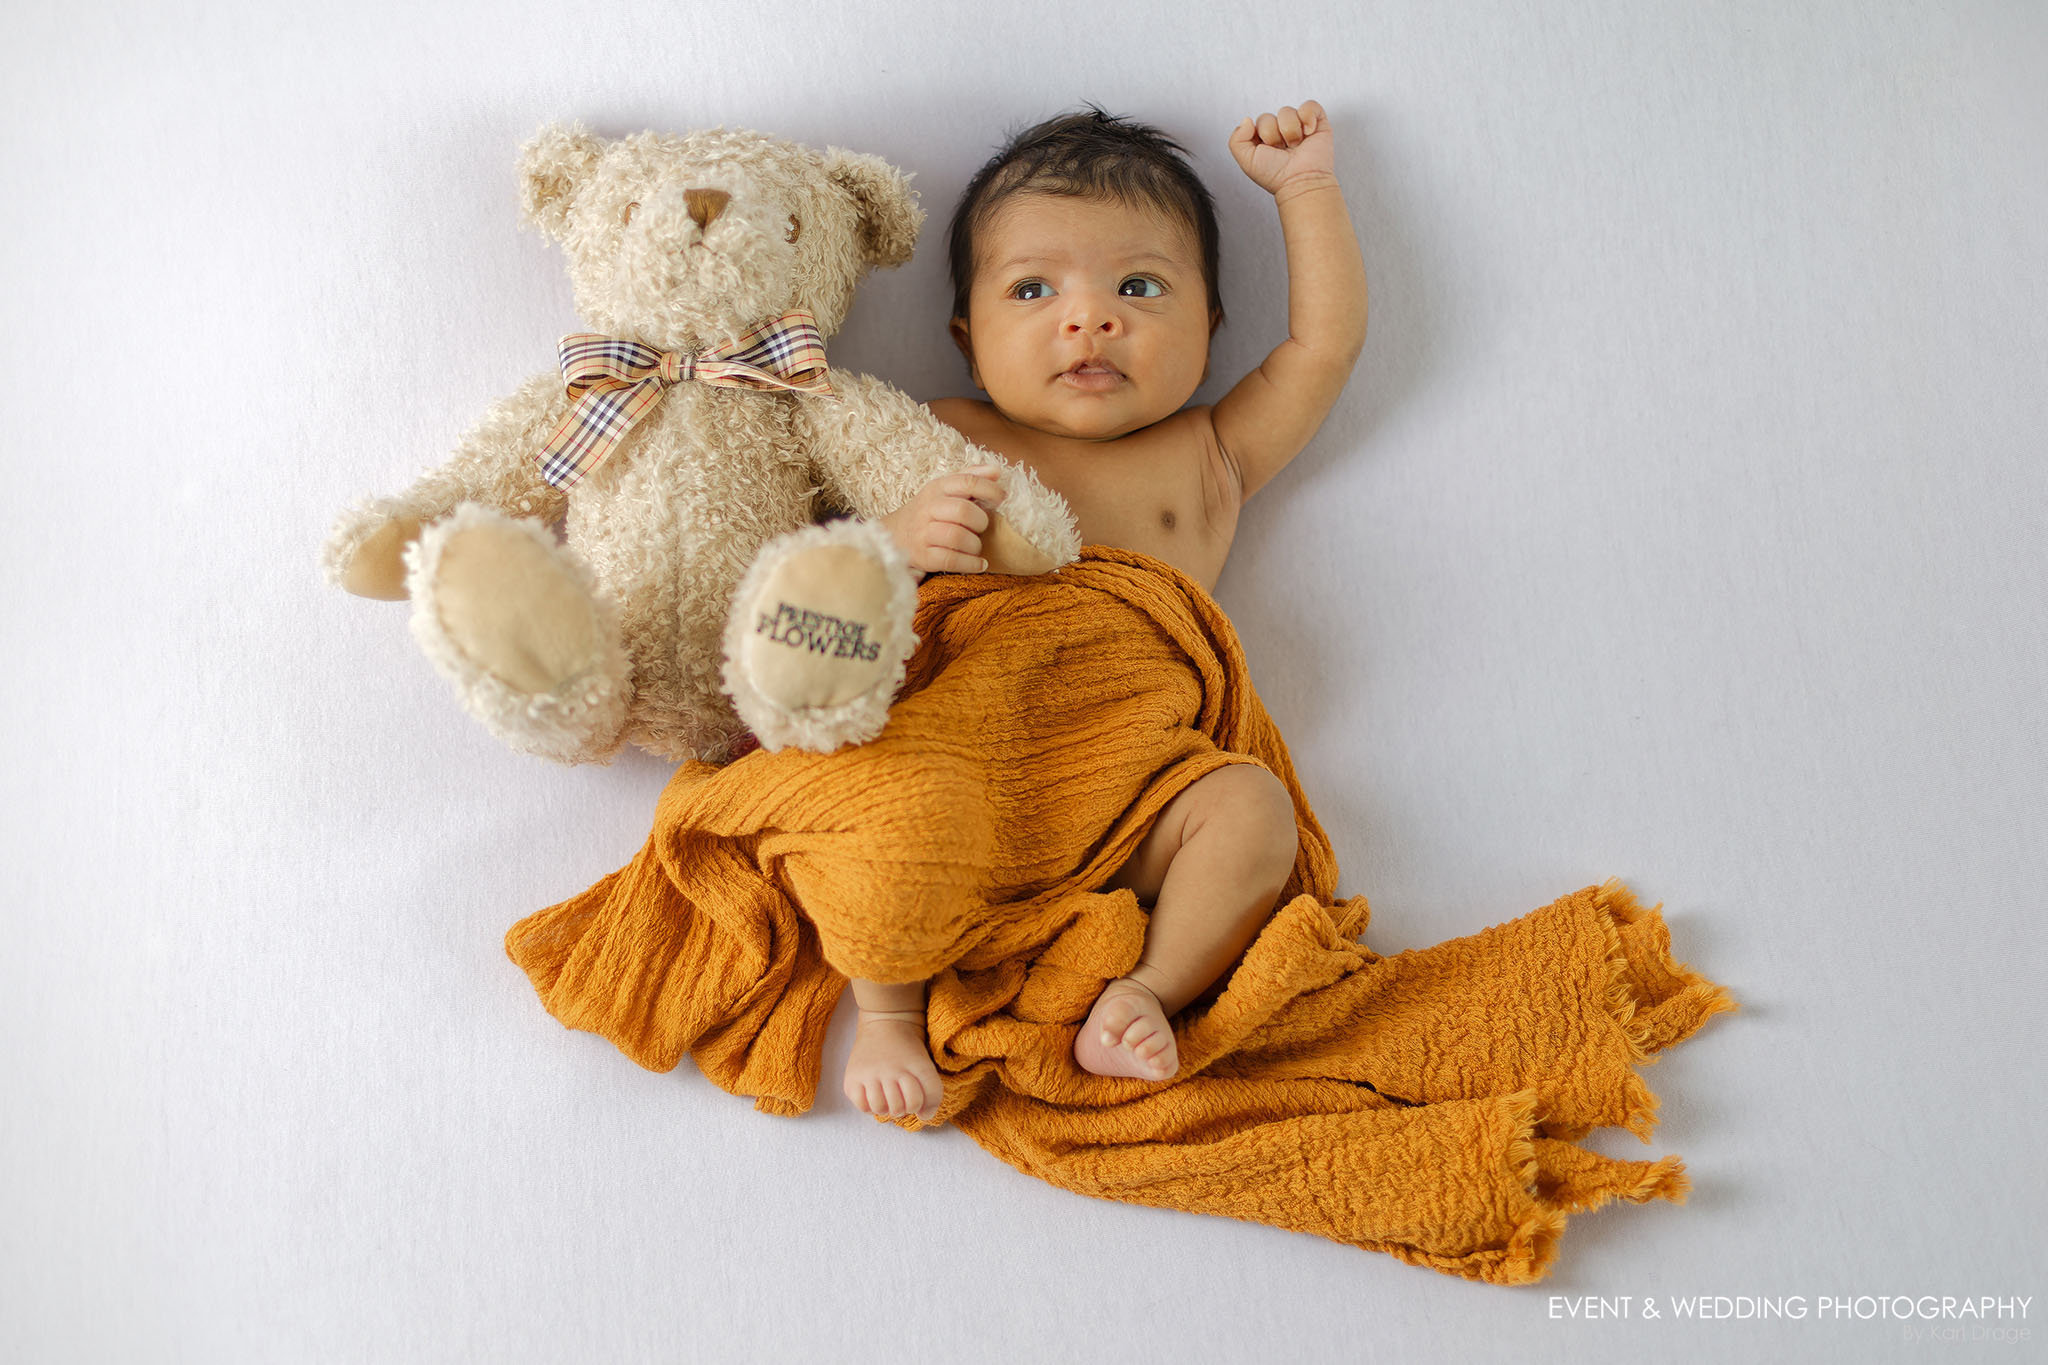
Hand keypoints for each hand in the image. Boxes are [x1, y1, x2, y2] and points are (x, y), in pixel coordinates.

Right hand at [843, 1011, 943, 1123]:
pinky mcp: (852, 1077)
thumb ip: (932, 1092)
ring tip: (886, 1097)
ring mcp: (870, 1072)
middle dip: (903, 1108)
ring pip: (880, 1108)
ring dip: (886, 1108)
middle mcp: (891, 1069)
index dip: (923, 1105)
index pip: (921, 1100)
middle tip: (900, 1096)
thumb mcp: (926, 1065)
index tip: (918, 1098)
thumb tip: (924, 1117)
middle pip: (901, 1108)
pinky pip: (862, 1105)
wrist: (885, 1022)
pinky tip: (873, 1094)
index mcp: (914, 1065)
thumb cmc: (908, 1050)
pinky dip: (868, 1106)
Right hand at [881, 463, 1004, 579]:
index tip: (1000, 499)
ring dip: (975, 545)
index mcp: (936, 488)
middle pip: (964, 511)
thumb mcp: (944, 489)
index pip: (967, 482)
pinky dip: (971, 564)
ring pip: (958, 537)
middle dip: (980, 521)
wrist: (894, 534)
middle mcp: (928, 509)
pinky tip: (979, 563)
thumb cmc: (928, 511)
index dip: (989, 490)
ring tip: (976, 546)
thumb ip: (971, 477)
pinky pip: (951, 561)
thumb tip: (997, 471)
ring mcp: (923, 534)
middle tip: (981, 527)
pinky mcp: (923, 557)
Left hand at [1229, 101, 1335, 198]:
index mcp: (1264, 140)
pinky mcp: (1317, 123)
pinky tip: (1308, 133)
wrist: (1299, 181)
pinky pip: (1309, 105)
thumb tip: (1247, 120)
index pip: (1257, 122)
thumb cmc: (1276, 176)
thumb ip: (1236, 139)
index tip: (1268, 151)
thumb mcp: (1246, 161)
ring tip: (1295, 146)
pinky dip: (1308, 117)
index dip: (1261, 135)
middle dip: (1273, 135)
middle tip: (1282, 151)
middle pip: (1269, 116)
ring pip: (1286, 111)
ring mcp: (1299, 127)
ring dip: (1289, 130)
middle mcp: (1281, 133)